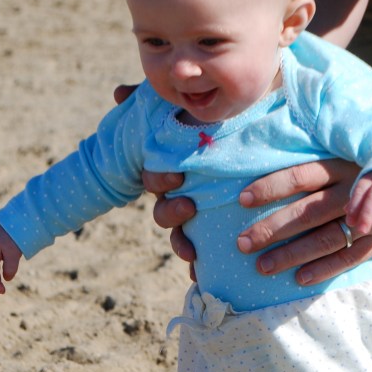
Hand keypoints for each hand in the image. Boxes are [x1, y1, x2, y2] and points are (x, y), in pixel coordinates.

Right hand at [114, 83, 197, 274]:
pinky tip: (202, 278)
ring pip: (178, 238)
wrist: (252, 138)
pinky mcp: (213, 233)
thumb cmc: (213, 126)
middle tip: (189, 206)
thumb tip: (119, 93)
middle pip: (163, 212)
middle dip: (172, 212)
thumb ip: (155, 102)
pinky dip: (200, 268)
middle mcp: (177, 197)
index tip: (175, 176)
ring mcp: (193, 217)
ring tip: (191, 251)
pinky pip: (204, 255)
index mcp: (169, 172)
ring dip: (181, 245)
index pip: (153, 179)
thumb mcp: (185, 112)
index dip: (159, 179)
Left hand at [235, 158, 371, 282]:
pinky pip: (350, 257)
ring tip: (262, 267)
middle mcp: (353, 191)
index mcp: (340, 166)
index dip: (271, 187)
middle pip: (308, 212)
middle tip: (243, 243)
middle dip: (273, 228)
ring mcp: (367, 217)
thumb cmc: (364, 173)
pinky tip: (300, 279)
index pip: (301, 176)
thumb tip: (263, 173)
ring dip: (293, 254)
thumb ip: (313, 168)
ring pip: (325, 238)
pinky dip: (325, 269)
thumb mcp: (344, 158)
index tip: (242, 200)